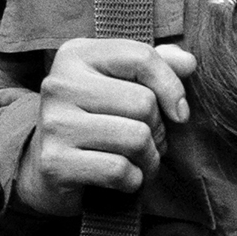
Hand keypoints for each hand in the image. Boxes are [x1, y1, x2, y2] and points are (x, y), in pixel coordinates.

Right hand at [18, 37, 195, 216]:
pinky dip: (133, 180)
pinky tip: (123, 178)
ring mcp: (53, 123)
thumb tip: (188, 63)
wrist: (48, 170)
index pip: (141, 58)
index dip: (172, 87)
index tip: (178, 111)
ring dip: (150, 158)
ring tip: (139, 161)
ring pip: (136, 138)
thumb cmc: (96, 121)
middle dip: (158, 130)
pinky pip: (119, 171)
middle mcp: (59, 83)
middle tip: (148, 142)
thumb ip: (156, 66)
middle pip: (143, 102)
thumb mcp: (122, 84)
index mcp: (76, 54)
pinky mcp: (54, 162)